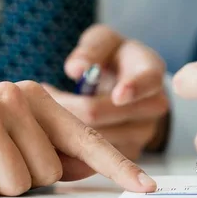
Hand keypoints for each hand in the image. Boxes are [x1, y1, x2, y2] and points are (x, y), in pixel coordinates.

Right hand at [0, 81, 156, 196]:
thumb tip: (92, 165)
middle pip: (50, 172)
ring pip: (20, 184)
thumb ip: (52, 150)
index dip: (119, 166)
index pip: (87, 138)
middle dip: (19, 180)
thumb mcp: (10, 142)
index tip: (146, 187)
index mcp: (36, 98)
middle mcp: (16, 96)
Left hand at [44, 25, 168, 158]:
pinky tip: (55, 129)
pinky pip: (94, 156)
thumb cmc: (113, 57)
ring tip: (47, 107)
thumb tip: (77, 69)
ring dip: (64, 125)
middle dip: (69, 104)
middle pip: (107, 113)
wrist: (126, 83)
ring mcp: (143, 133)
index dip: (134, 89)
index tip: (118, 94)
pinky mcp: (128, 153)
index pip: (147, 82)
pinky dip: (70, 144)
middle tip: (43, 93)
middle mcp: (154, 105)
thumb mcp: (104, 41)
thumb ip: (92, 49)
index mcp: (151, 73)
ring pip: (94, 137)